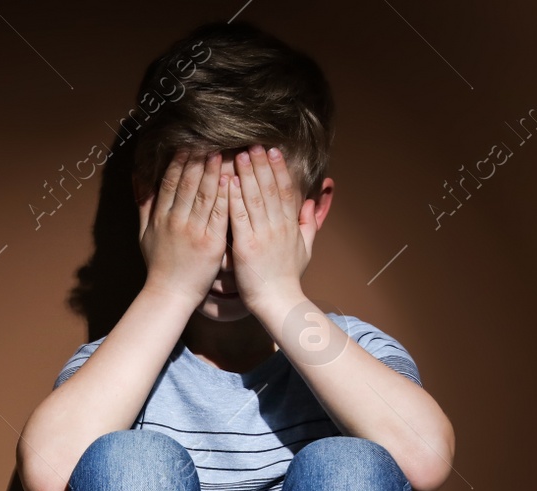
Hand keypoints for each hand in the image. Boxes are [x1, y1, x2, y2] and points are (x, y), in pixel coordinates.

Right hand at [137, 148, 229, 304]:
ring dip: (213, 171)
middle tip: (208, 138)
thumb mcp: (143, 233)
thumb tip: (138, 176)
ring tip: (222, 151)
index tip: (188, 143)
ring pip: (205, 195)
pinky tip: (230, 179)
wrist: (170, 294)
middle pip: (188, 183)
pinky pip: (219, 215)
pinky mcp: (211, 243)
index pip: (170, 182)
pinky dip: (224, 196)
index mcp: (161, 217)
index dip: (179, 161)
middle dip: (198, 159)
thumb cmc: (158, 264)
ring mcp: (194, 232)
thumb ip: (143, 204)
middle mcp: (176, 221)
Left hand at [226, 144, 314, 315]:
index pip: (285, 191)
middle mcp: (278, 226)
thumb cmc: (288, 278)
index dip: (279, 169)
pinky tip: (226, 181)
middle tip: (253, 143)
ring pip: (254, 198)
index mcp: (290, 226)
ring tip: (239, 154)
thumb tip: (310, 205)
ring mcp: (262, 235)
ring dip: (246, 174)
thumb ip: (308, 225)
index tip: (272, 151)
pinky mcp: (246, 246)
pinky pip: (239, 217)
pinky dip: (233, 198)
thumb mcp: (305, 249)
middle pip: (270, 189)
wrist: (279, 301)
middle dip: (261, 164)